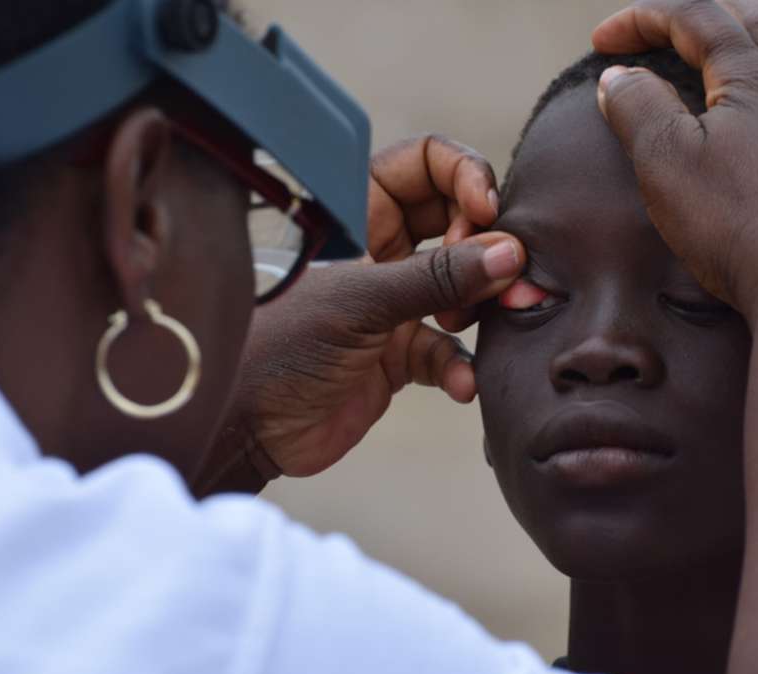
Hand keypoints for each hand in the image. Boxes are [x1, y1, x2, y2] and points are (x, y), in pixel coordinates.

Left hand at [196, 135, 523, 490]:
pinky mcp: (400, 354)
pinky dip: (461, 365)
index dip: (464, 176)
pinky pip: (449, 348)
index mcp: (357, 211)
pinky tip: (462, 383)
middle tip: (503, 271)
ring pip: (463, 285)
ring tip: (482, 319)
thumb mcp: (361, 301)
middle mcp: (380, 248)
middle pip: (457, 220)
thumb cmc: (281, 345)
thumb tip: (509, 254)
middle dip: (487, 243)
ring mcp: (393, 301)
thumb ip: (437, 278)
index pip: (426, 162)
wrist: (247, 426)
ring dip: (483, 302)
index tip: (485, 213)